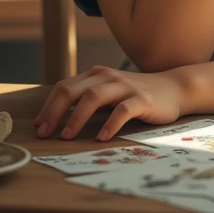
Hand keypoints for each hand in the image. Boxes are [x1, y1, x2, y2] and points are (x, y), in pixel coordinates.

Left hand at [33, 66, 184, 140]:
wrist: (174, 88)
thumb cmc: (137, 94)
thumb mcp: (110, 92)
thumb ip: (89, 98)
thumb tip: (57, 117)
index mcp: (97, 74)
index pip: (65, 87)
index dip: (48, 106)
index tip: (38, 126)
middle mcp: (108, 77)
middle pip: (73, 90)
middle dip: (55, 112)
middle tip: (44, 133)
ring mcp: (125, 87)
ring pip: (94, 97)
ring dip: (76, 117)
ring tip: (66, 136)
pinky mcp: (142, 100)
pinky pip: (122, 110)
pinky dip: (109, 124)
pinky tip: (101, 138)